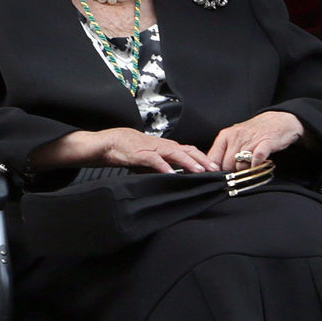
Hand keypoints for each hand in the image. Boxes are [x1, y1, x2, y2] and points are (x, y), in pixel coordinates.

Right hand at [37, 127, 219, 174]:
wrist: (106, 143)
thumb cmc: (127, 151)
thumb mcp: (148, 161)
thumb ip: (161, 167)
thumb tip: (175, 178)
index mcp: (164, 146)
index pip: (188, 150)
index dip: (202, 157)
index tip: (215, 168)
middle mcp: (161, 144)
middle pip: (186, 150)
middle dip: (202, 159)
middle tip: (215, 170)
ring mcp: (150, 147)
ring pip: (174, 153)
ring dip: (188, 162)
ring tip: (200, 171)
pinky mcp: (139, 153)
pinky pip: (154, 160)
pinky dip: (163, 167)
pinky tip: (172, 174)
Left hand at [207, 110, 304, 171]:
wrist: (278, 119)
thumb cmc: (255, 131)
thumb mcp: (235, 136)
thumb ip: (224, 151)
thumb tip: (214, 169)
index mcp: (226, 135)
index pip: (213, 158)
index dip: (215, 171)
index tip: (219, 177)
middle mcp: (236, 136)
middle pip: (226, 165)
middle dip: (232, 173)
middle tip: (239, 173)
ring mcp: (251, 140)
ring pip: (241, 165)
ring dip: (246, 170)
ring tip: (251, 166)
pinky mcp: (266, 143)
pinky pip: (256, 159)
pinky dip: (256, 166)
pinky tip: (258, 166)